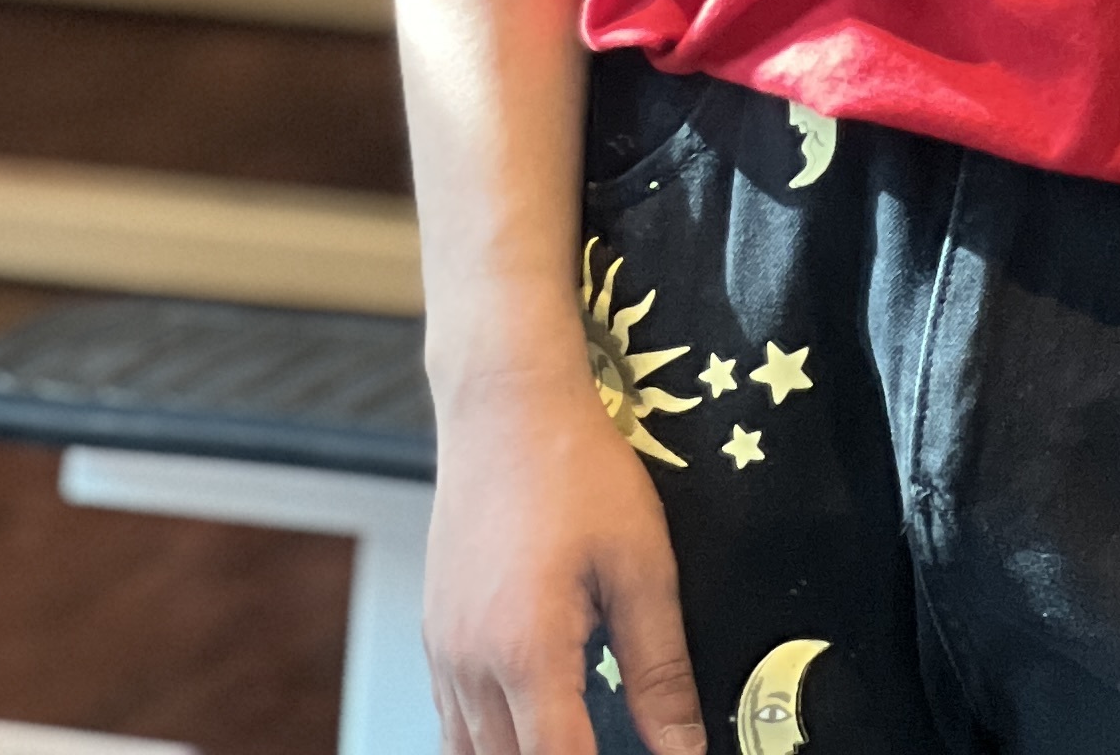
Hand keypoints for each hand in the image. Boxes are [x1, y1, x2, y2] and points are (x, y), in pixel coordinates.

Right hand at [424, 354, 706, 754]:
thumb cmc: (574, 465)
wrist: (506, 401)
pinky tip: (525, 724)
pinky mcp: (434, 632)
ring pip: (469, 754)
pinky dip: (486, 741)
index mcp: (527, 651)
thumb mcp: (642, 565)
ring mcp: (443, 650)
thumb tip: (684, 746)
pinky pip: (449, 720)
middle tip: (604, 740)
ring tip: (571, 736)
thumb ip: (662, 669)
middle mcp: (471, 663)